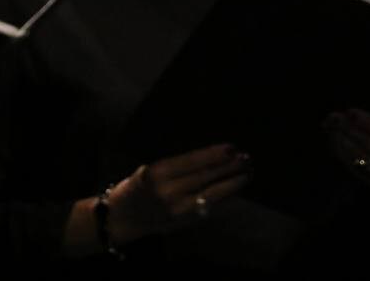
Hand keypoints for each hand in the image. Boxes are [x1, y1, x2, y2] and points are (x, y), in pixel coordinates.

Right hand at [105, 143, 251, 246]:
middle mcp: (168, 192)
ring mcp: (178, 210)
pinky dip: (224, 200)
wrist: (123, 218)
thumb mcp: (147, 170)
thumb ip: (173, 167)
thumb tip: (206, 159)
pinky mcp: (185, 222)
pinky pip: (209, 209)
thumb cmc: (134, 188)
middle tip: (246, 159)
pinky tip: (234, 192)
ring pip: (211, 195)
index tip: (231, 148)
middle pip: (205, 177)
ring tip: (246, 175)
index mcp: (156, 174)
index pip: (191, 162)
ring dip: (231, 184)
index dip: (213, 155)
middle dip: (228, 168)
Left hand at [324, 108, 369, 195]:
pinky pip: (355, 166)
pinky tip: (334, 141)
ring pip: (359, 155)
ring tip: (331, 127)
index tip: (351, 112)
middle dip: (350, 128)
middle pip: (369, 143)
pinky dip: (342, 154)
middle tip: (335, 117)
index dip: (367, 122)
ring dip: (342, 140)